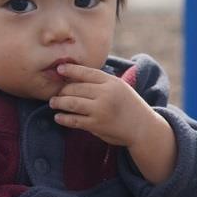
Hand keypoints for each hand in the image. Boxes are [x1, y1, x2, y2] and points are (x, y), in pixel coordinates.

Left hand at [50, 63, 176, 182]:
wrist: (142, 128)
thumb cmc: (130, 106)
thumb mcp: (120, 87)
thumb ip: (102, 82)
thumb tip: (76, 76)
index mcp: (112, 82)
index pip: (86, 73)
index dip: (71, 70)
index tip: (59, 69)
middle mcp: (106, 94)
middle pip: (76, 88)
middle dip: (62, 90)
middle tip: (56, 92)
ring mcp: (100, 110)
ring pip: (72, 103)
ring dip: (59, 102)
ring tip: (53, 102)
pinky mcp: (96, 125)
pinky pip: (74, 120)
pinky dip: (64, 118)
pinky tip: (58, 117)